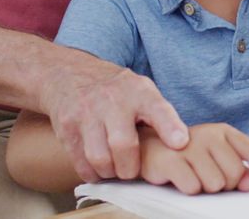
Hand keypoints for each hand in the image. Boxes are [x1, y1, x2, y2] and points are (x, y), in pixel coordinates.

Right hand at [38, 49, 189, 183]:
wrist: (70, 74)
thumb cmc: (117, 90)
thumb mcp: (142, 90)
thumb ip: (160, 115)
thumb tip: (181, 145)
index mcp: (138, 91)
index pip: (157, 109)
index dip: (170, 127)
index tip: (180, 143)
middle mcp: (113, 101)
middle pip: (123, 144)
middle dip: (131, 168)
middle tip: (132, 171)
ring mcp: (86, 113)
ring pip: (100, 158)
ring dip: (110, 172)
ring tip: (115, 169)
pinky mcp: (67, 128)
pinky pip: (80, 163)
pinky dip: (92, 173)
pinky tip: (98, 168)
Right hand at [140, 124, 248, 194]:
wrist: (147, 147)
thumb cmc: (186, 154)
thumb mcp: (214, 155)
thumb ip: (235, 165)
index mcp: (223, 131)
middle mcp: (208, 134)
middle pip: (235, 174)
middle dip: (226, 185)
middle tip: (209, 177)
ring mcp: (189, 145)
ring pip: (215, 184)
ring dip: (205, 188)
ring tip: (193, 175)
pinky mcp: (170, 159)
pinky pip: (193, 187)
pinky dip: (188, 189)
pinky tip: (180, 178)